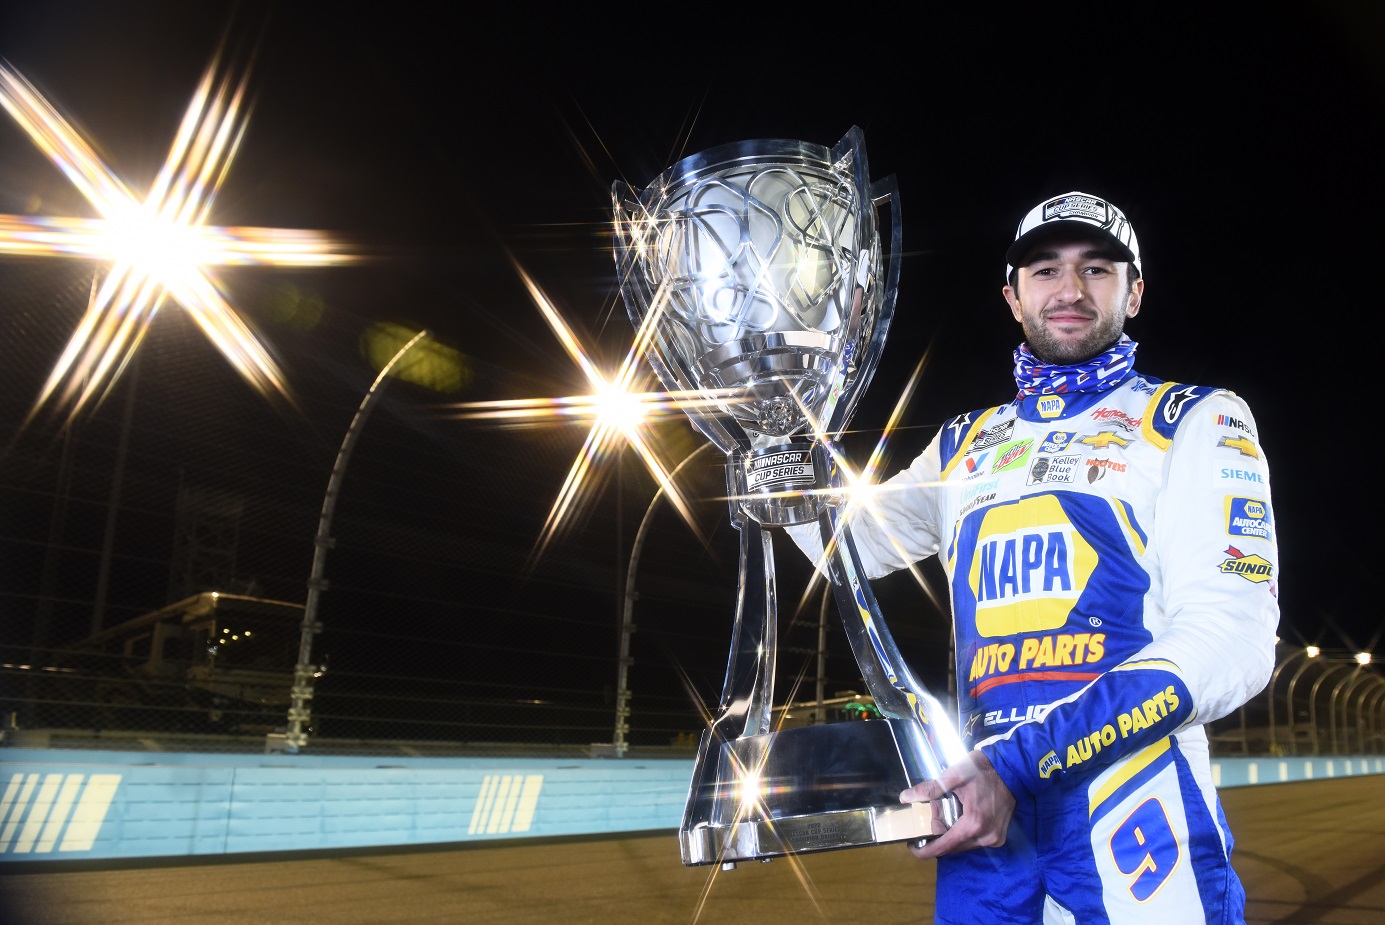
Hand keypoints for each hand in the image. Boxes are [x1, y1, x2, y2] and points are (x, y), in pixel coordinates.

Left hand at [899, 748, 1015, 858]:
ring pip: (963, 845)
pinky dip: (963, 833)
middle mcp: (985, 837)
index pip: (944, 847)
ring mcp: (994, 839)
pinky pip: (974, 841)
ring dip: (950, 833)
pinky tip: (959, 815)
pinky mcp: (999, 837)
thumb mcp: (954, 775)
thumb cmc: (983, 770)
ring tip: (944, 811)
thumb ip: (930, 789)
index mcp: (973, 824)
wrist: (1011, 769)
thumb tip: (906, 797)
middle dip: (938, 834)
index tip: (912, 847)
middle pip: (953, 847)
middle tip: (932, 813)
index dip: (925, 850)